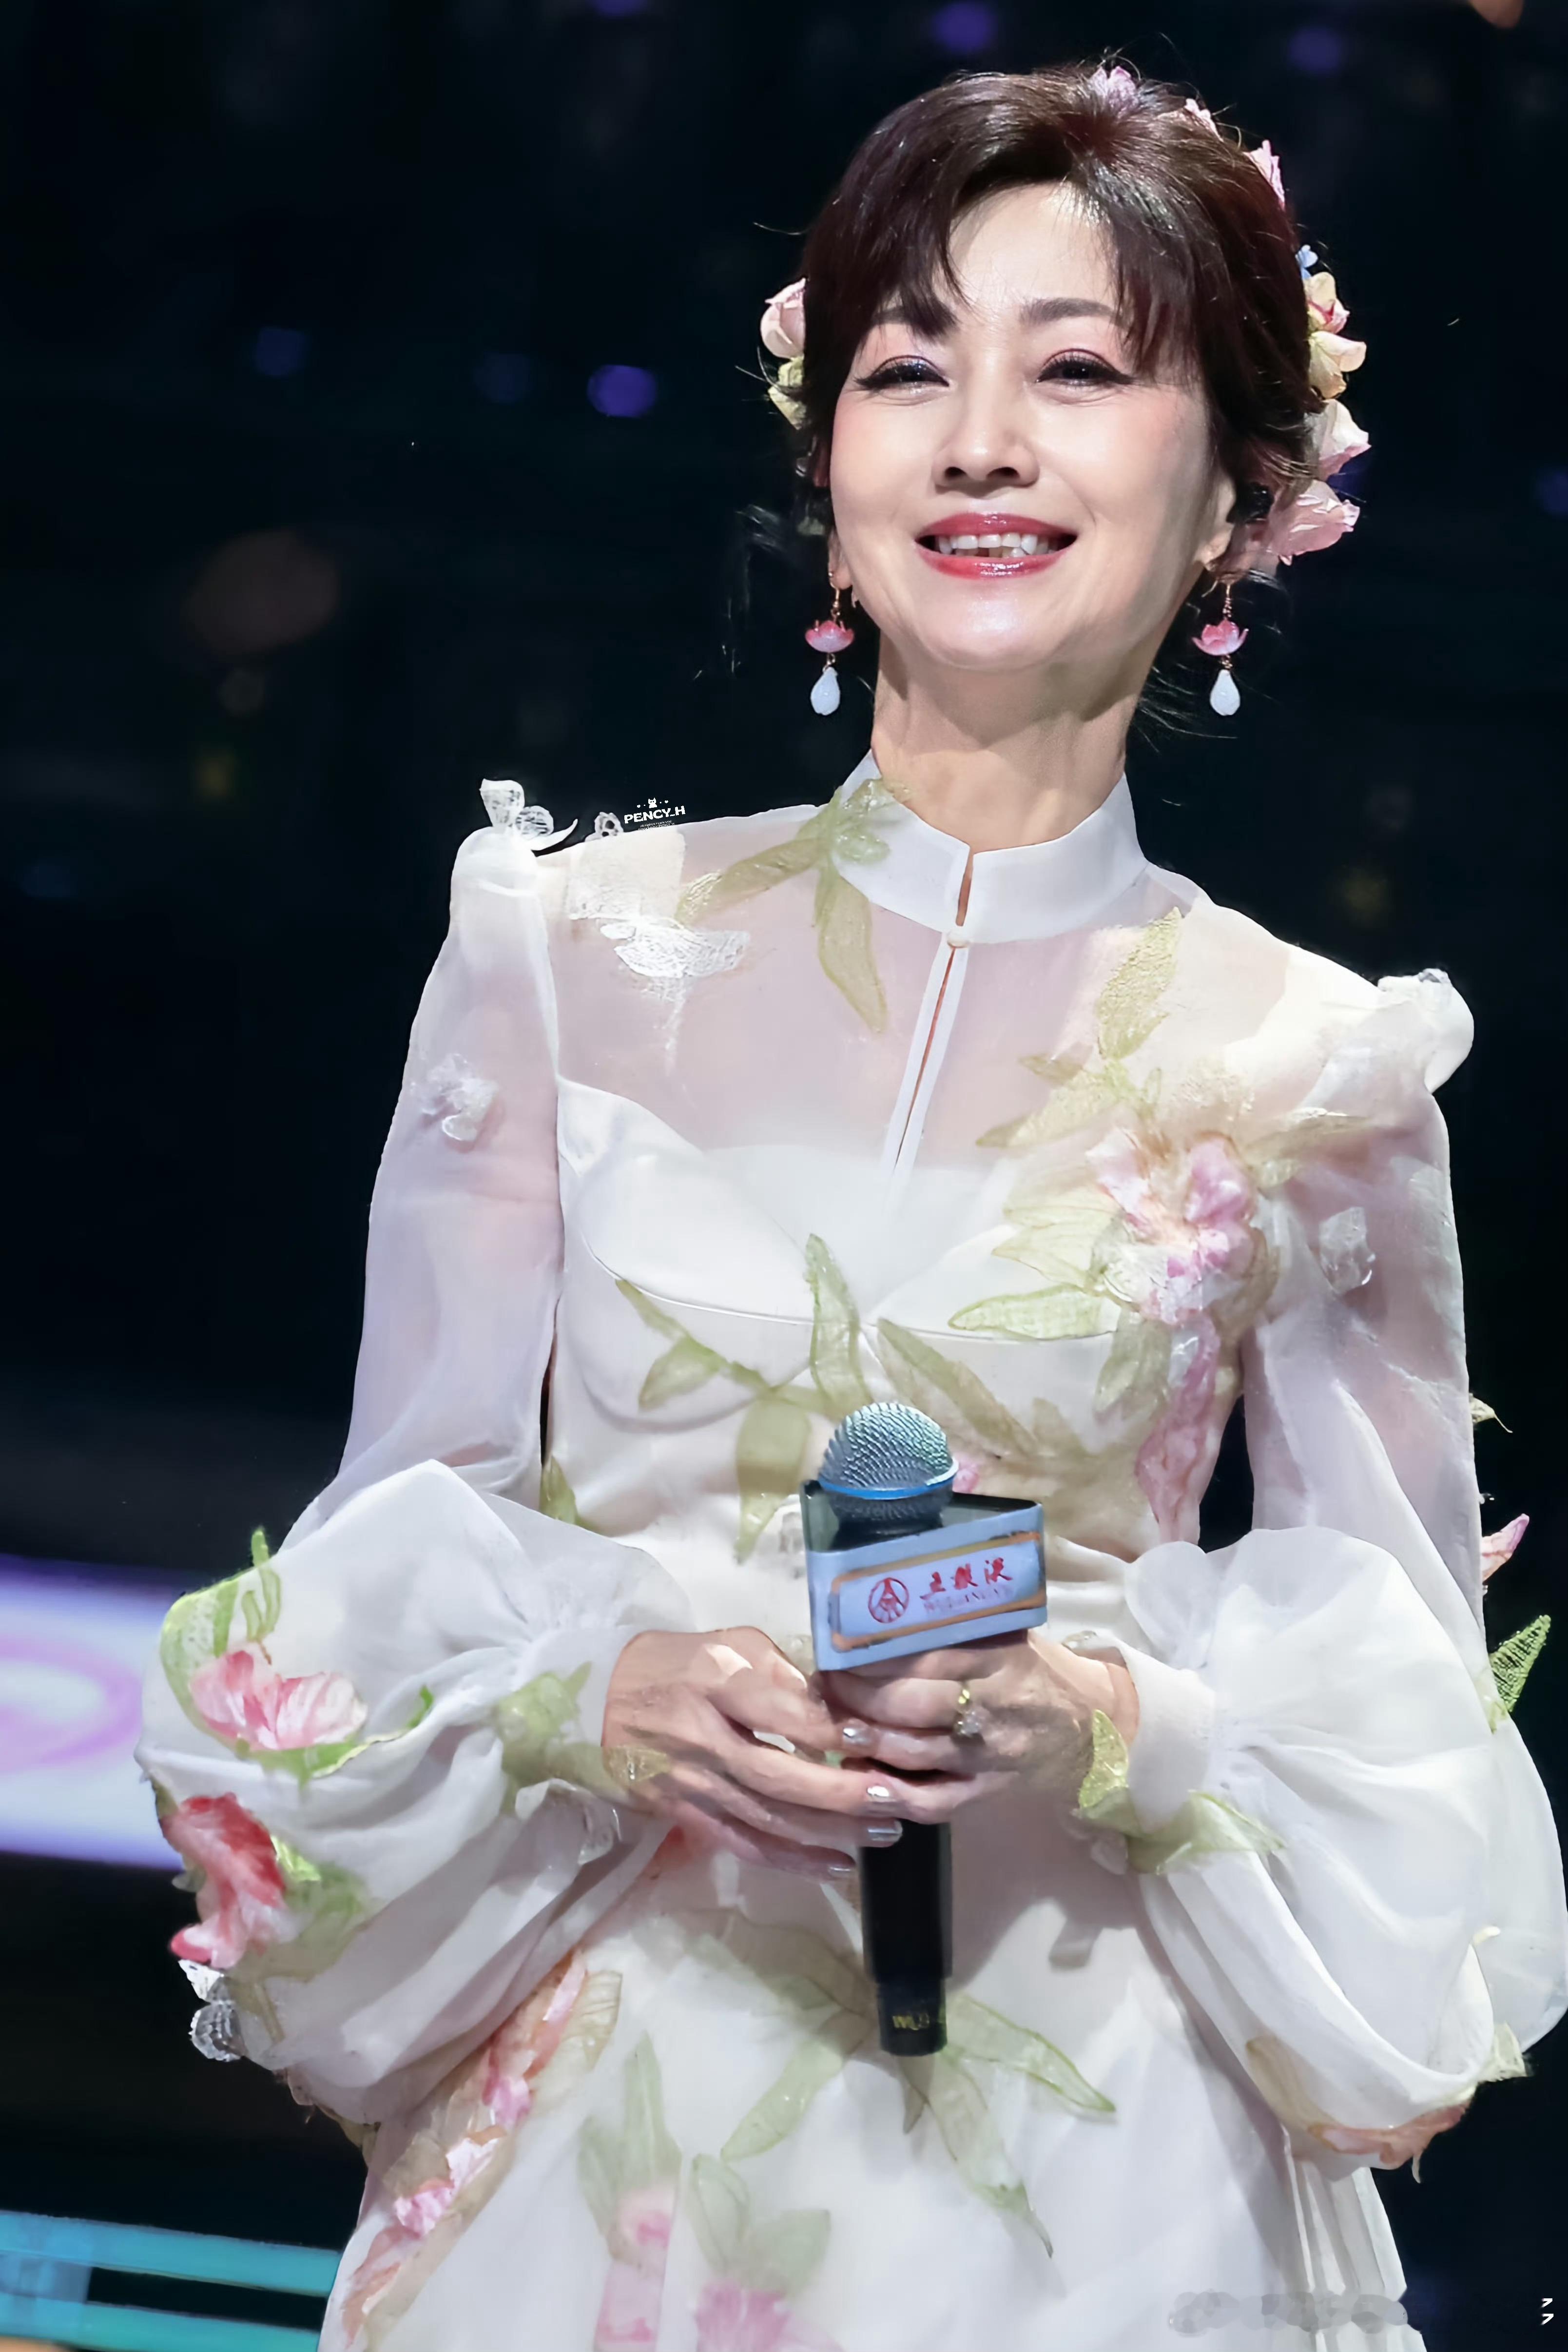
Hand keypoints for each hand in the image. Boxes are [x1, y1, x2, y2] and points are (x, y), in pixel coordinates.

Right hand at [602, 1627, 989, 1880]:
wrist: (598, 1700)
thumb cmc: (675, 1663)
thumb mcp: (728, 1643)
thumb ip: (782, 1670)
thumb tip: (838, 1704)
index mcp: (714, 1684)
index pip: (780, 1712)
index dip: (830, 1729)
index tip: (874, 1737)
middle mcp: (703, 1739)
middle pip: (779, 1776)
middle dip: (843, 1794)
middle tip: (895, 1797)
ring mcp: (693, 1785)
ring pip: (769, 1819)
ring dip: (831, 1831)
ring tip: (885, 1830)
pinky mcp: (687, 1816)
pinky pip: (745, 1845)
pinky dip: (793, 1860)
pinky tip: (838, 1863)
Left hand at [820, 1631, 1139, 1810]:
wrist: (1093, 1726)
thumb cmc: (1037, 1668)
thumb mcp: (1006, 1634)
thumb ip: (955, 1626)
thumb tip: (884, 1610)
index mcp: (997, 1660)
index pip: (922, 1659)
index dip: (871, 1659)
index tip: (835, 1651)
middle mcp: (991, 1709)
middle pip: (910, 1707)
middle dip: (857, 1698)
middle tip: (823, 1687)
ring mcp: (988, 1757)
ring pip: (914, 1754)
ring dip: (865, 1743)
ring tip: (832, 1726)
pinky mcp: (985, 1793)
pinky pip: (932, 1802)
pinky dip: (892, 1794)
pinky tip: (861, 1778)